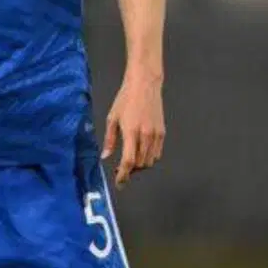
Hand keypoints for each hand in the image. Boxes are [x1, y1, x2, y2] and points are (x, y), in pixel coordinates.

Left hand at [103, 72, 164, 186]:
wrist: (145, 85)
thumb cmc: (125, 99)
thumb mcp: (112, 118)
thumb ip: (109, 139)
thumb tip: (106, 156)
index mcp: (131, 132)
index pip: (128, 161)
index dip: (123, 175)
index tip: (119, 183)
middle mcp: (146, 136)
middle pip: (140, 164)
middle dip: (130, 171)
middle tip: (121, 169)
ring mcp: (156, 135)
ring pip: (150, 161)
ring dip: (140, 165)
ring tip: (130, 161)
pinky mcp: (162, 132)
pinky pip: (157, 153)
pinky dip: (149, 158)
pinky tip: (140, 153)